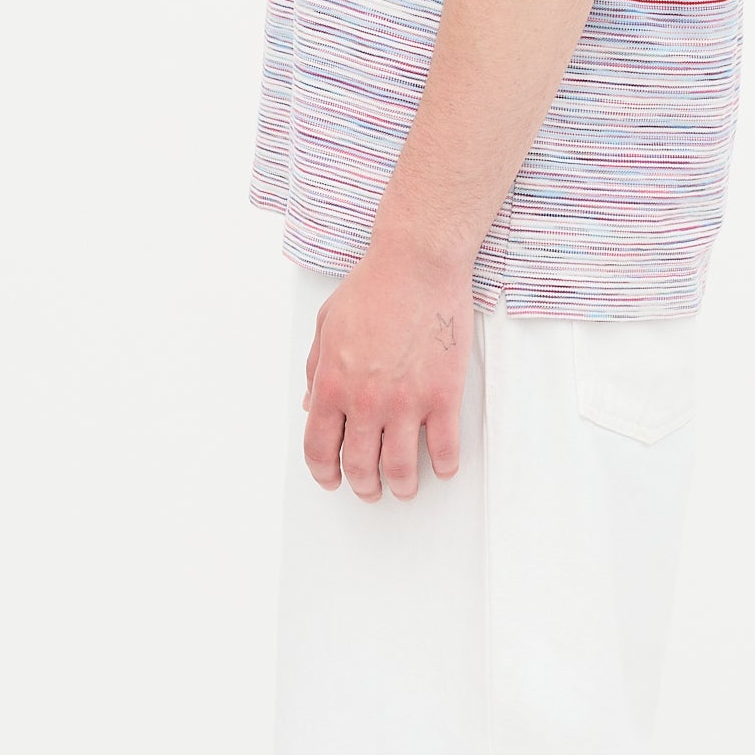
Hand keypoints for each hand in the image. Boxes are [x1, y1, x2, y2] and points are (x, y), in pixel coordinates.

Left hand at [302, 243, 473, 499]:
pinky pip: (444, 448)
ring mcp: (406, 402)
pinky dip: (443, 466)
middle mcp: (366, 402)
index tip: (332, 480)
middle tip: (370, 490)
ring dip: (402, 486)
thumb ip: (314, 369)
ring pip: (401, 467)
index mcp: (331, 385)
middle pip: (361, 466)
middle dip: (364, 487)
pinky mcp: (443, 396)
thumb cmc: (373, 287)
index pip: (320, 448)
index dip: (324, 473)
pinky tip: (442, 468)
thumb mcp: (326, 325)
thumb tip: (310, 406)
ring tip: (405, 488)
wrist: (417, 264)